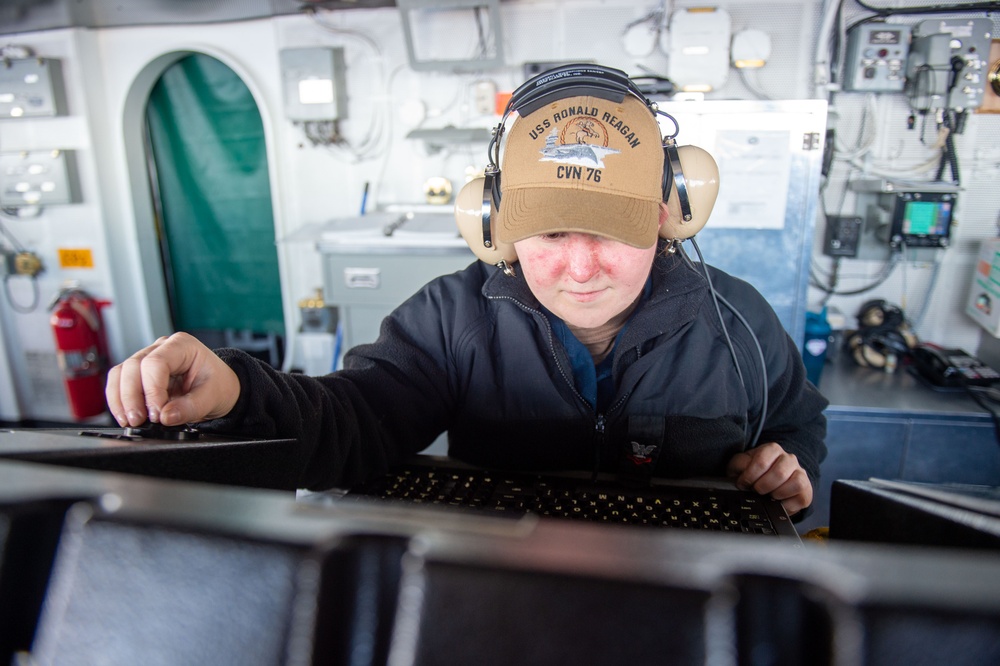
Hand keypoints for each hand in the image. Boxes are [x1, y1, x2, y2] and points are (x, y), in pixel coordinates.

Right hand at [105, 332, 240, 427]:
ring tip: (130, 421)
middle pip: (133, 366)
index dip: (152, 390)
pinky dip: (118, 401)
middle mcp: (161, 348)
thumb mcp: (213, 397)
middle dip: (132, 397)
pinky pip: (119, 383)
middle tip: (139, 420)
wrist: (218, 388)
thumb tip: (165, 416)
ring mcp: (146, 358)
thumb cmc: (217, 385)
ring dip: (121, 399)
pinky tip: (125, 416)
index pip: (156, 363)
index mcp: (182, 346)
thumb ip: (191, 407)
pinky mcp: (138, 374)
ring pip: (121, 373)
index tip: (156, 414)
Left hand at [726, 442, 812, 515]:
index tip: (743, 484)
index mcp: (772, 450)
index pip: (762, 461)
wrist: (765, 484)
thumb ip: (740, 465)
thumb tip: (744, 475)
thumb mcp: (740, 465)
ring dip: (778, 493)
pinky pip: (802, 497)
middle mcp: (789, 459)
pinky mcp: (806, 490)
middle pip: (780, 473)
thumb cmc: (752, 473)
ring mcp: (800, 473)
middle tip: (756, 490)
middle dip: (763, 486)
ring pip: (796, 483)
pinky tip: (778, 503)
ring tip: (769, 496)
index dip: (750, 476)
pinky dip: (787, 505)